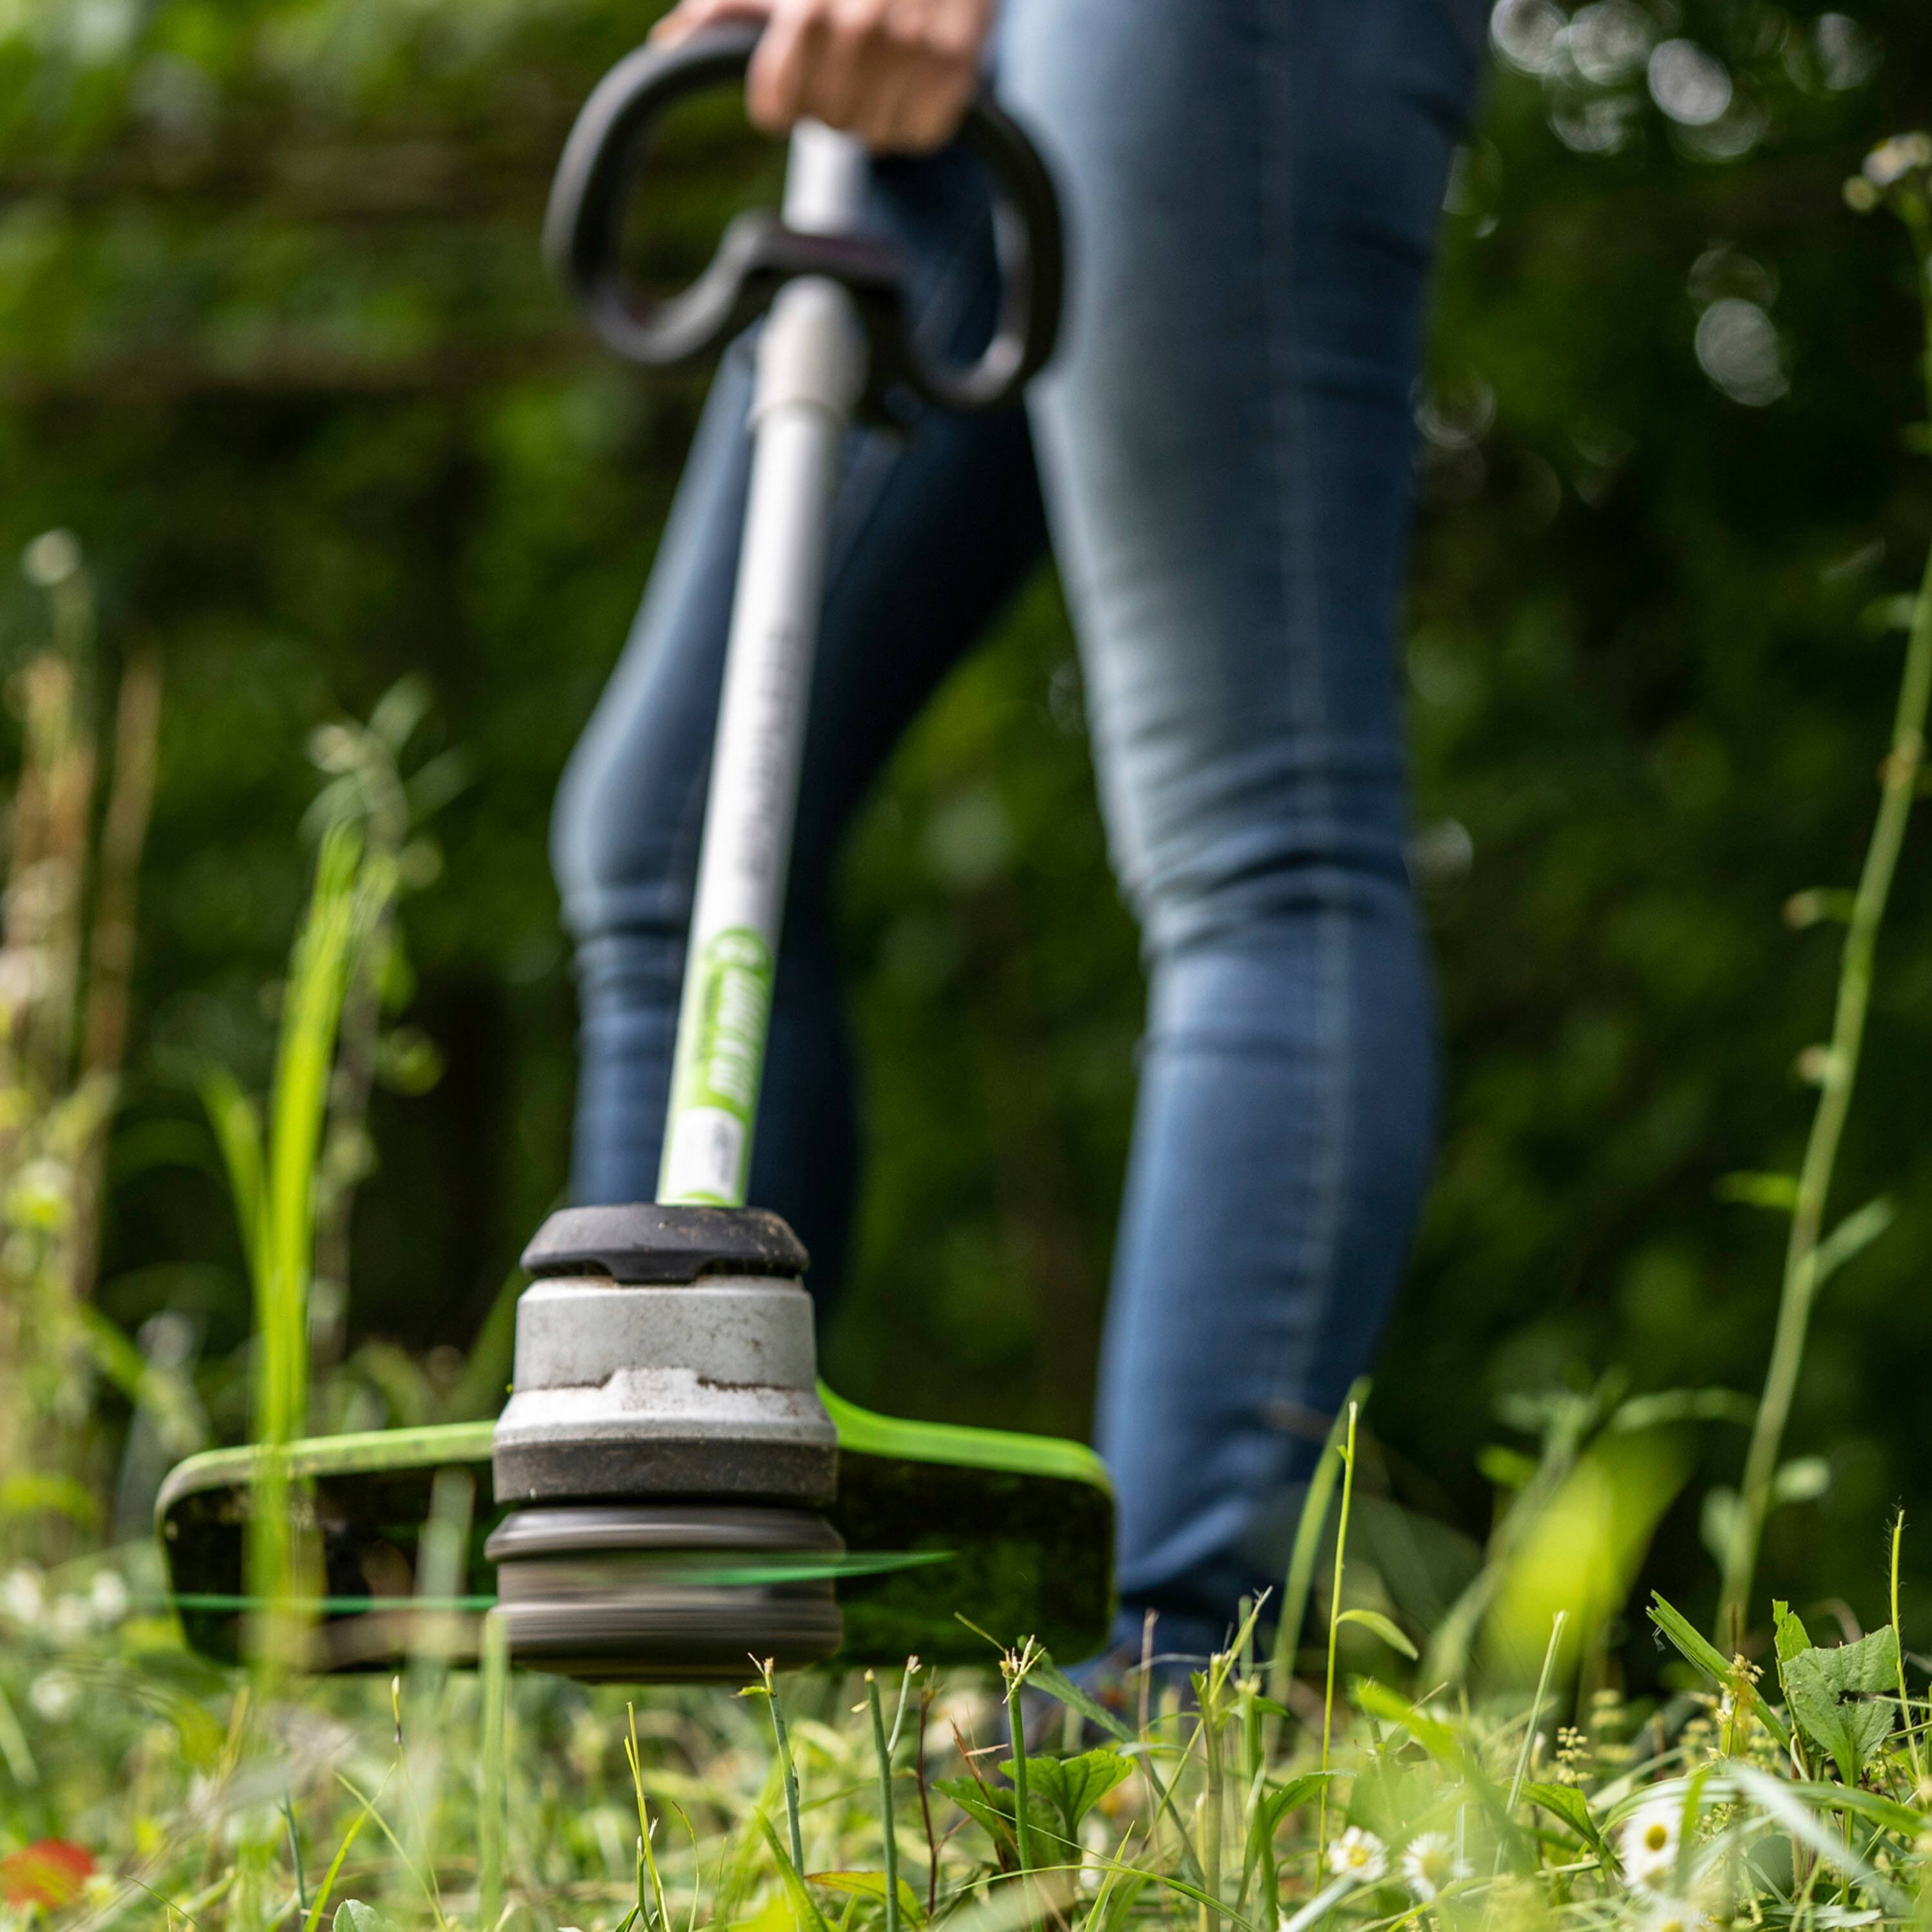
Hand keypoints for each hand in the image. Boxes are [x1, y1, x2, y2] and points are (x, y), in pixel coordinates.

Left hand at [651, 0, 996, 153]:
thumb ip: (726, 10)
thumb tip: (667, 43)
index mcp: (808, 9)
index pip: (776, 107)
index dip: (780, 105)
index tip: (792, 87)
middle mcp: (860, 27)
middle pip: (824, 124)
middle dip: (828, 105)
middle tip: (845, 72)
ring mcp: (913, 47)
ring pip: (872, 137)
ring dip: (872, 116)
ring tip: (881, 73)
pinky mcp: (957, 65)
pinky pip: (919, 136)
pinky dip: (915, 121)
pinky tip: (914, 82)